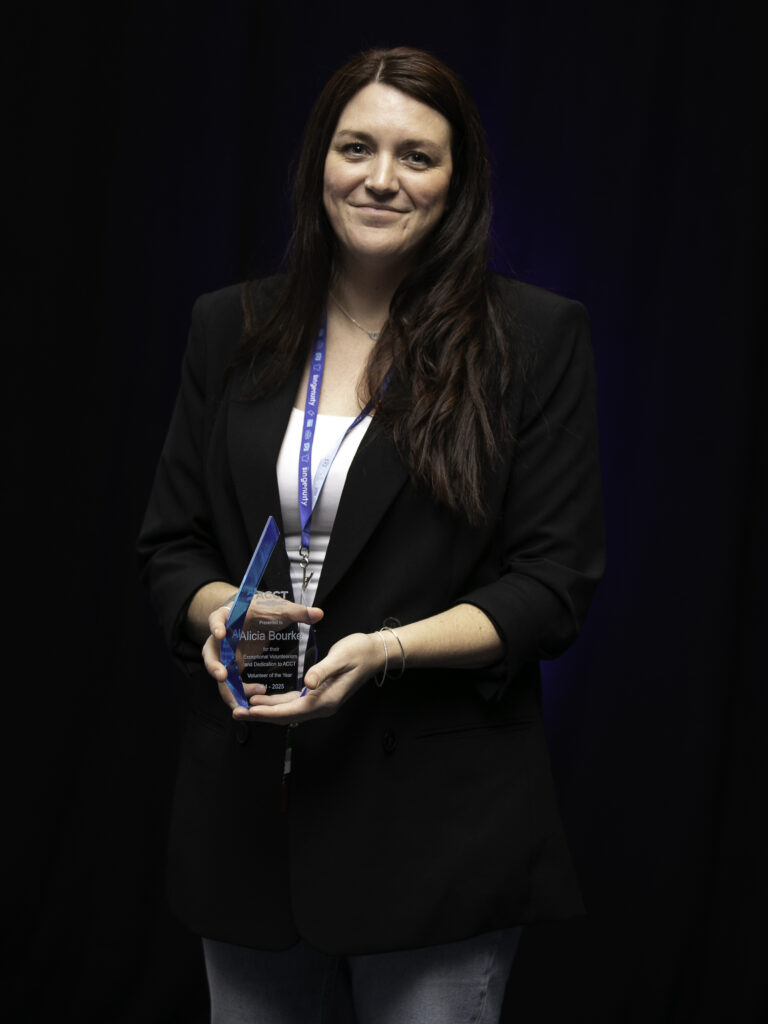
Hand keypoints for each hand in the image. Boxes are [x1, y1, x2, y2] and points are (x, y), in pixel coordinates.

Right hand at [202, 594, 323, 711]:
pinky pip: (231, 683)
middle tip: (222, 676)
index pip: (217, 619)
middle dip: (214, 665)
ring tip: (238, 702)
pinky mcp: (232, 667)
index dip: (217, 627)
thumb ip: (297, 612)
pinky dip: (238, 693)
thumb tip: (318, 613)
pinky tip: (250, 703)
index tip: (221, 634)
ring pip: (219, 673)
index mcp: (229, 617)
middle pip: (210, 652)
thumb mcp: (280, 609)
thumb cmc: (264, 610)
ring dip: (227, 688)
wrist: (256, 616)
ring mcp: (224, 655)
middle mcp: (221, 638)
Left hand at [240, 631, 385, 722]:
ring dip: (267, 711)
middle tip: (236, 712)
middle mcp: (321, 706)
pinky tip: (264, 700)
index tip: (247, 711)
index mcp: (325, 700)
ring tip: (244, 708)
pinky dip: (277, 703)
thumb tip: (307, 683)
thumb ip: (322, 670)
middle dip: (260, 715)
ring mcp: (320, 702)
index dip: (267, 713)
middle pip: (286, 716)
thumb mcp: (340, 657)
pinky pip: (294, 704)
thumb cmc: (359, 652)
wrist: (374, 653)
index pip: (290, 711)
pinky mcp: (319, 695)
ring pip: (288, 711)